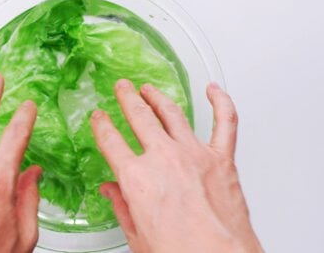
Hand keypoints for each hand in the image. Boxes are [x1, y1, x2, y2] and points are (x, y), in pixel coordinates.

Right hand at [91, 80, 262, 252]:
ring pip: (172, 113)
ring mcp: (194, 154)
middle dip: (127, 98)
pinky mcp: (221, 159)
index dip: (102, 126)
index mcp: (137, 178)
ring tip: (149, 89)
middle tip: (123, 88)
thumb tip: (110, 191)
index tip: (99, 117)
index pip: (111, 141)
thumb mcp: (138, 236)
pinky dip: (221, 101)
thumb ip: (122, 207)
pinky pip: (225, 121)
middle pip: (139, 117)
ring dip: (157, 96)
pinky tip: (214, 90)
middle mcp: (163, 159)